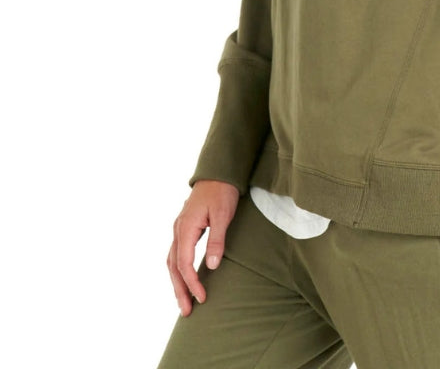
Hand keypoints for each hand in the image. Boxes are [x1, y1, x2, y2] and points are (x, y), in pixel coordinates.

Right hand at [166, 179, 239, 315]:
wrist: (218, 172)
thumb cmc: (222, 192)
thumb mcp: (223, 215)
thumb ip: (216, 240)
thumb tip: (211, 266)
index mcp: (186, 227)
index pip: (184, 263)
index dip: (192, 283)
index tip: (201, 298)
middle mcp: (178, 229)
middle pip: (173, 266)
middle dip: (179, 290)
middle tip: (186, 311)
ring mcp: (179, 228)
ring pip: (172, 261)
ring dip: (177, 282)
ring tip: (184, 302)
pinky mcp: (185, 228)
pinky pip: (176, 254)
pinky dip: (178, 270)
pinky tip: (185, 279)